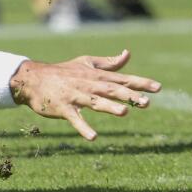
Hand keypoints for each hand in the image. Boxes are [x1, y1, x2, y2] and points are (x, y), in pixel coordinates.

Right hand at [8, 50, 160, 140]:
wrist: (33, 79)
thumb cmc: (62, 72)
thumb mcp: (86, 63)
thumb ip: (109, 62)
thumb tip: (128, 54)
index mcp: (96, 76)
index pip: (122, 79)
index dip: (140, 83)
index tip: (158, 88)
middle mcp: (88, 85)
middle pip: (112, 90)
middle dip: (129, 95)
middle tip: (146, 102)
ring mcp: (75, 96)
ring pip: (95, 101)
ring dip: (109, 107)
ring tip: (124, 112)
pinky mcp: (63, 108)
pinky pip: (75, 118)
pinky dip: (83, 127)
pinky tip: (93, 137)